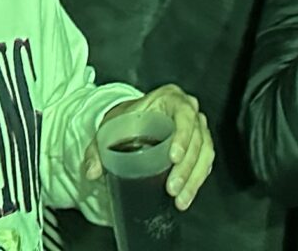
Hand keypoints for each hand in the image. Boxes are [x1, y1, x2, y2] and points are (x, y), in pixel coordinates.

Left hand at [82, 86, 214, 211]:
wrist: (135, 120)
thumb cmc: (127, 120)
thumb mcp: (110, 128)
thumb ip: (98, 150)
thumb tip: (92, 172)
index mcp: (169, 98)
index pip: (184, 114)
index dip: (183, 136)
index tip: (173, 158)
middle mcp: (188, 110)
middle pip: (197, 138)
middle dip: (186, 168)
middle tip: (172, 189)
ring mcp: (197, 126)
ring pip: (205, 152)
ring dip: (194, 178)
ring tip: (180, 200)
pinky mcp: (200, 143)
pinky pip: (205, 161)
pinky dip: (197, 179)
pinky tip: (187, 195)